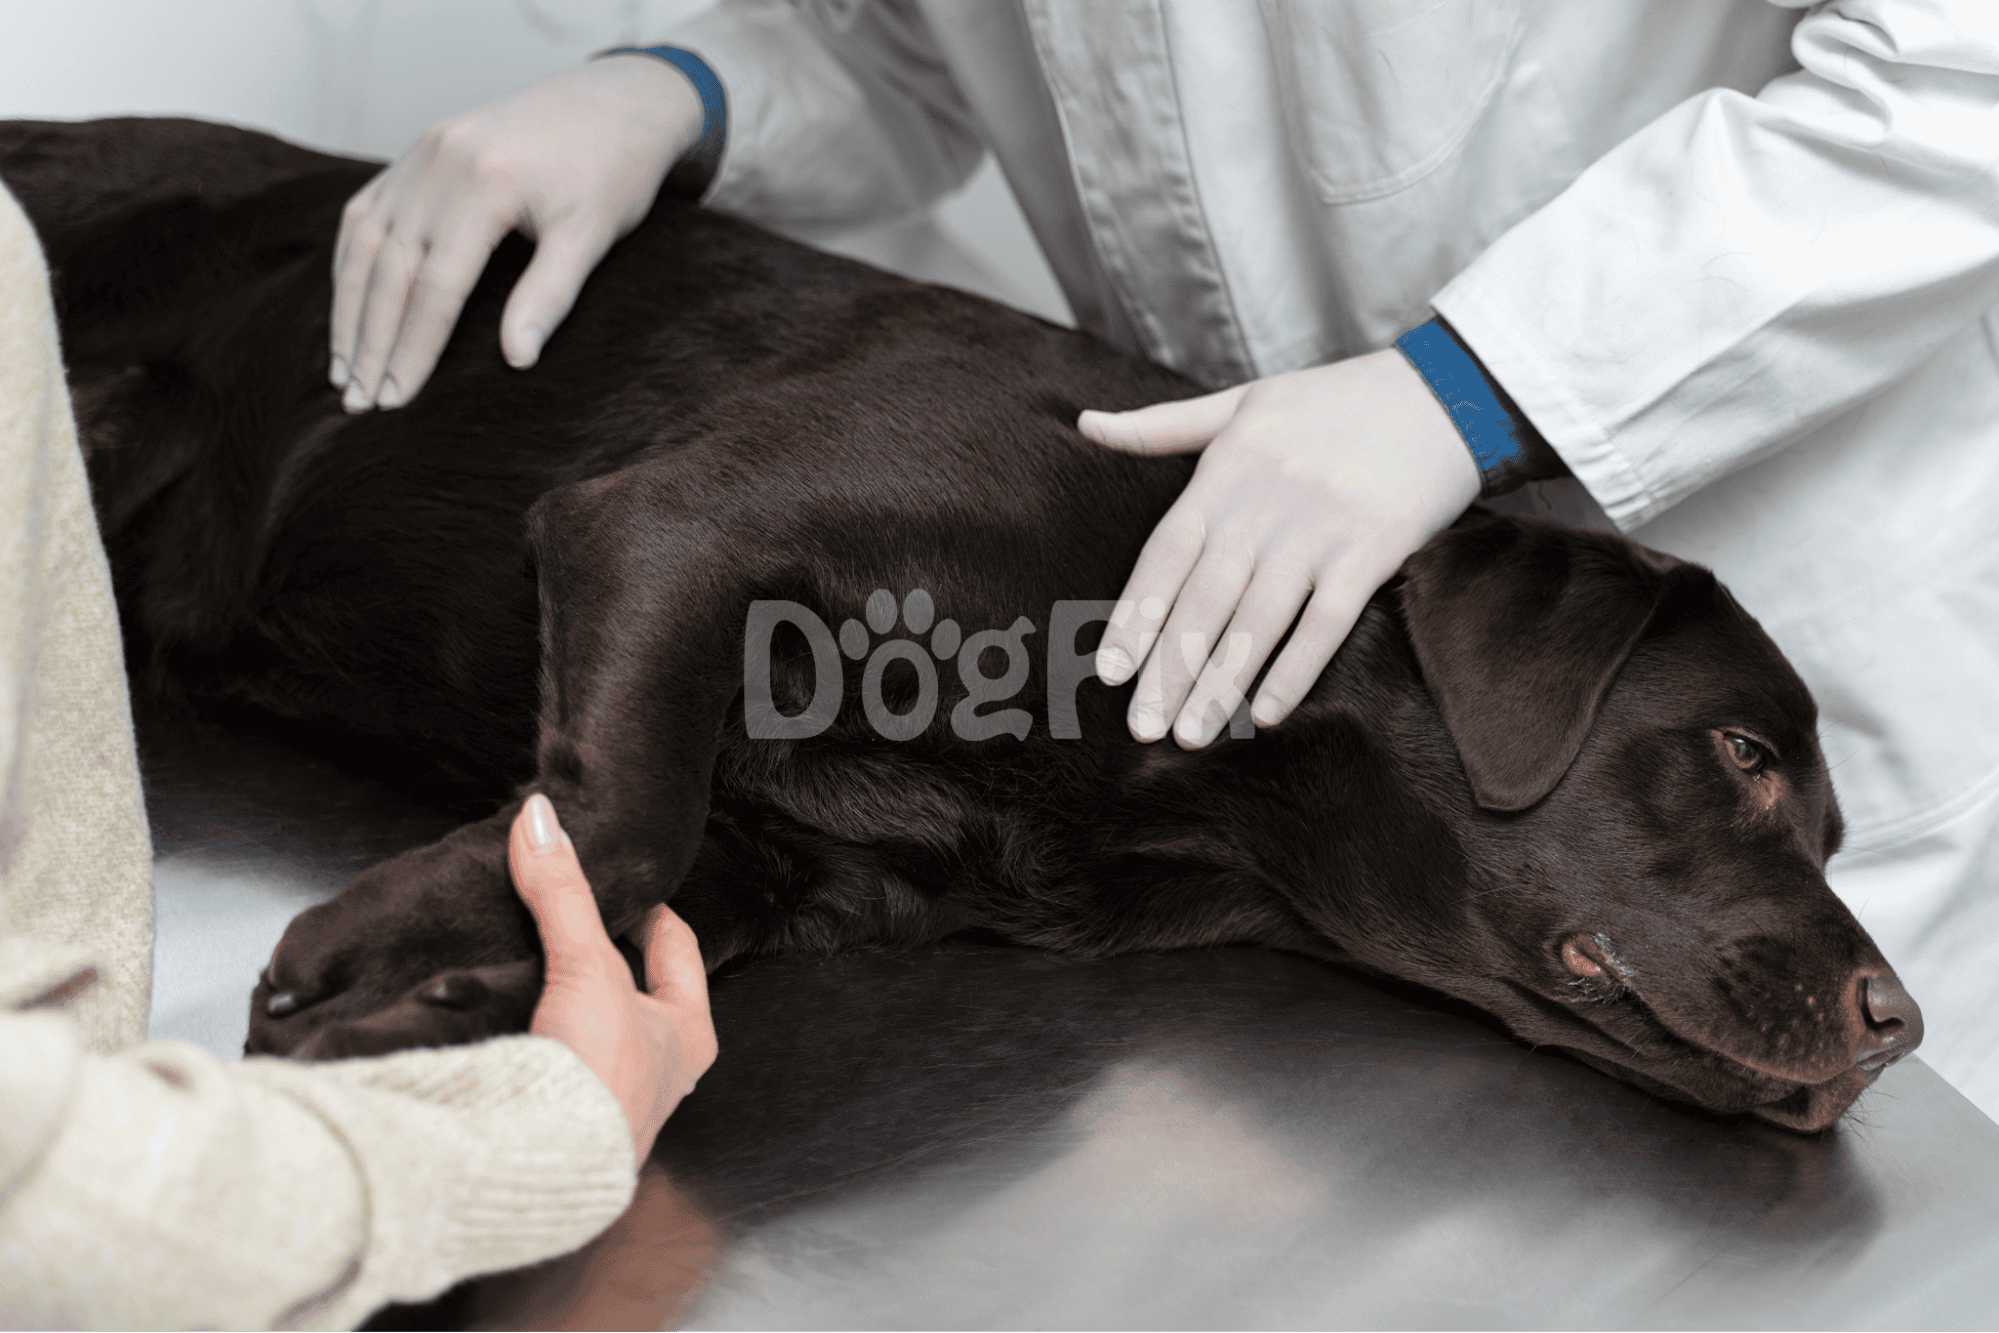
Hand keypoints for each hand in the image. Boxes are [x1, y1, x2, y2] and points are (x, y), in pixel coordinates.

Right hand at [330, 55, 702, 412]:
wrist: (614, 102)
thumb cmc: (611, 172)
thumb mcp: (592, 236)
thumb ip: (550, 296)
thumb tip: (516, 361)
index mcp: (486, 182)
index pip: (436, 285)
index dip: (413, 348)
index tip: (396, 401)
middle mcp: (441, 161)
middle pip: (389, 267)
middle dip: (369, 341)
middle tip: (356, 403)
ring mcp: (422, 152)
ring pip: (366, 241)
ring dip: (348, 309)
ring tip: (343, 371)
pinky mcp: (416, 152)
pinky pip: (366, 212)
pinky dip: (352, 264)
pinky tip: (347, 309)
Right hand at [509, 794, 716, 1159]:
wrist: (537, 1170)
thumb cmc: (593, 1081)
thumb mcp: (585, 967)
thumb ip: (561, 892)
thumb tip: (542, 818)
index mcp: (690, 1033)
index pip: (675, 947)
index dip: (647, 910)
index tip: (616, 883)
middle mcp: (659, 1071)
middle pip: (631, 987)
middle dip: (599, 954)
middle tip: (568, 916)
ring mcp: (610, 1100)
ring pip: (590, 1026)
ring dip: (560, 998)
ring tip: (525, 960)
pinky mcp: (561, 1123)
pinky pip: (549, 1061)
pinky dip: (528, 1034)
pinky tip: (500, 1019)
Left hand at [1081, 348, 1479, 747]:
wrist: (1444, 394)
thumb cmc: (1334, 402)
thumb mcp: (1243, 402)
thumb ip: (1162, 426)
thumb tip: (1085, 425)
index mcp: (1227, 471)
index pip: (1166, 554)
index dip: (1136, 614)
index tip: (1109, 671)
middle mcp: (1266, 502)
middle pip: (1205, 599)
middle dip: (1169, 670)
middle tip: (1142, 728)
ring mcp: (1321, 528)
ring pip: (1258, 621)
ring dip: (1222, 684)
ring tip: (1191, 734)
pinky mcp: (1374, 550)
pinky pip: (1326, 622)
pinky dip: (1295, 670)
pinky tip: (1266, 714)